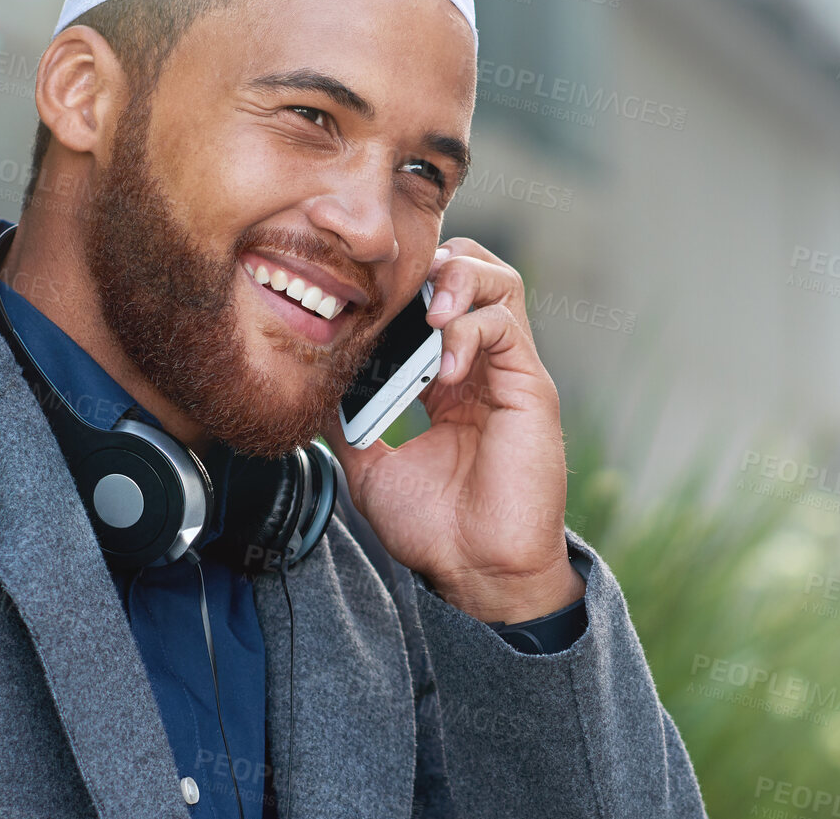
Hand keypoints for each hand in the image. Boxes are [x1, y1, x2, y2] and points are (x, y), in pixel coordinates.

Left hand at [320, 237, 584, 623]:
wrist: (476, 572)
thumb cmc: (435, 529)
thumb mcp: (370, 469)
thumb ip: (345, 425)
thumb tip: (308, 392)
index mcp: (449, 383)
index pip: (433, 303)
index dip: (402, 292)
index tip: (362, 307)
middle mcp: (483, 369)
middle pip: (473, 275)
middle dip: (436, 266)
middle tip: (400, 292)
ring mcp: (510, 374)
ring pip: (499, 284)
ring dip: (459, 281)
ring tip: (430, 312)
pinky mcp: (531, 387)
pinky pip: (505, 326)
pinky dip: (470, 330)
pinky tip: (445, 366)